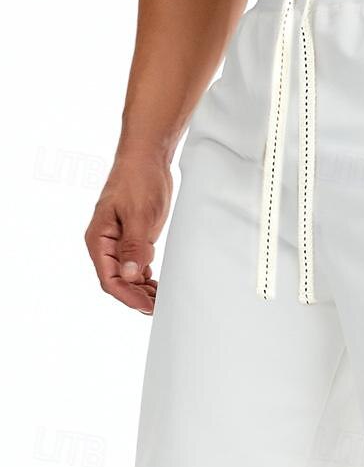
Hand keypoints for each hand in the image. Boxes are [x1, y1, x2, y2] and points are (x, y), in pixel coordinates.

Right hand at [85, 151, 171, 313]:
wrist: (146, 159)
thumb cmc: (139, 180)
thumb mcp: (139, 214)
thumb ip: (134, 246)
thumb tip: (130, 275)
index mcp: (99, 240)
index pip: (109, 279)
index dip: (128, 296)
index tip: (148, 307)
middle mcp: (105, 244)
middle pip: (117, 281)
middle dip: (136, 297)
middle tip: (160, 308)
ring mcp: (119, 243)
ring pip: (127, 276)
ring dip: (142, 290)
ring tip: (162, 300)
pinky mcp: (132, 239)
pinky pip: (135, 266)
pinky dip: (146, 278)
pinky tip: (158, 286)